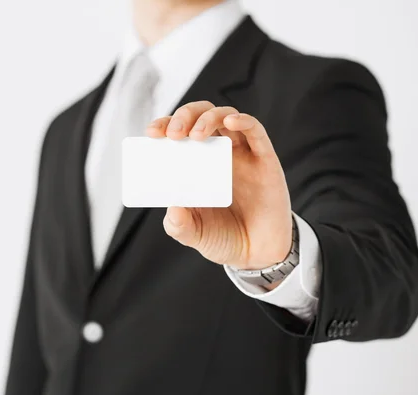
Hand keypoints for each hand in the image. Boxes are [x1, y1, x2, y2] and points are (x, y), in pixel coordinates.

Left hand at [146, 101, 292, 269]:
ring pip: (226, 116)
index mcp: (197, 165)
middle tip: (174, 134)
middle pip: (201, 116)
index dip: (165, 125)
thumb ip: (180, 225)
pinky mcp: (265, 159)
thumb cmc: (225, 239)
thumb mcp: (195, 235)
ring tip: (196, 135)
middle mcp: (219, 154)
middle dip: (185, 116)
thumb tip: (172, 208)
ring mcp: (242, 154)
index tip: (152, 133)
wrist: (259, 255)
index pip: (179, 133)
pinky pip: (255, 131)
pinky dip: (243, 120)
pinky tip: (231, 121)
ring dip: (209, 117)